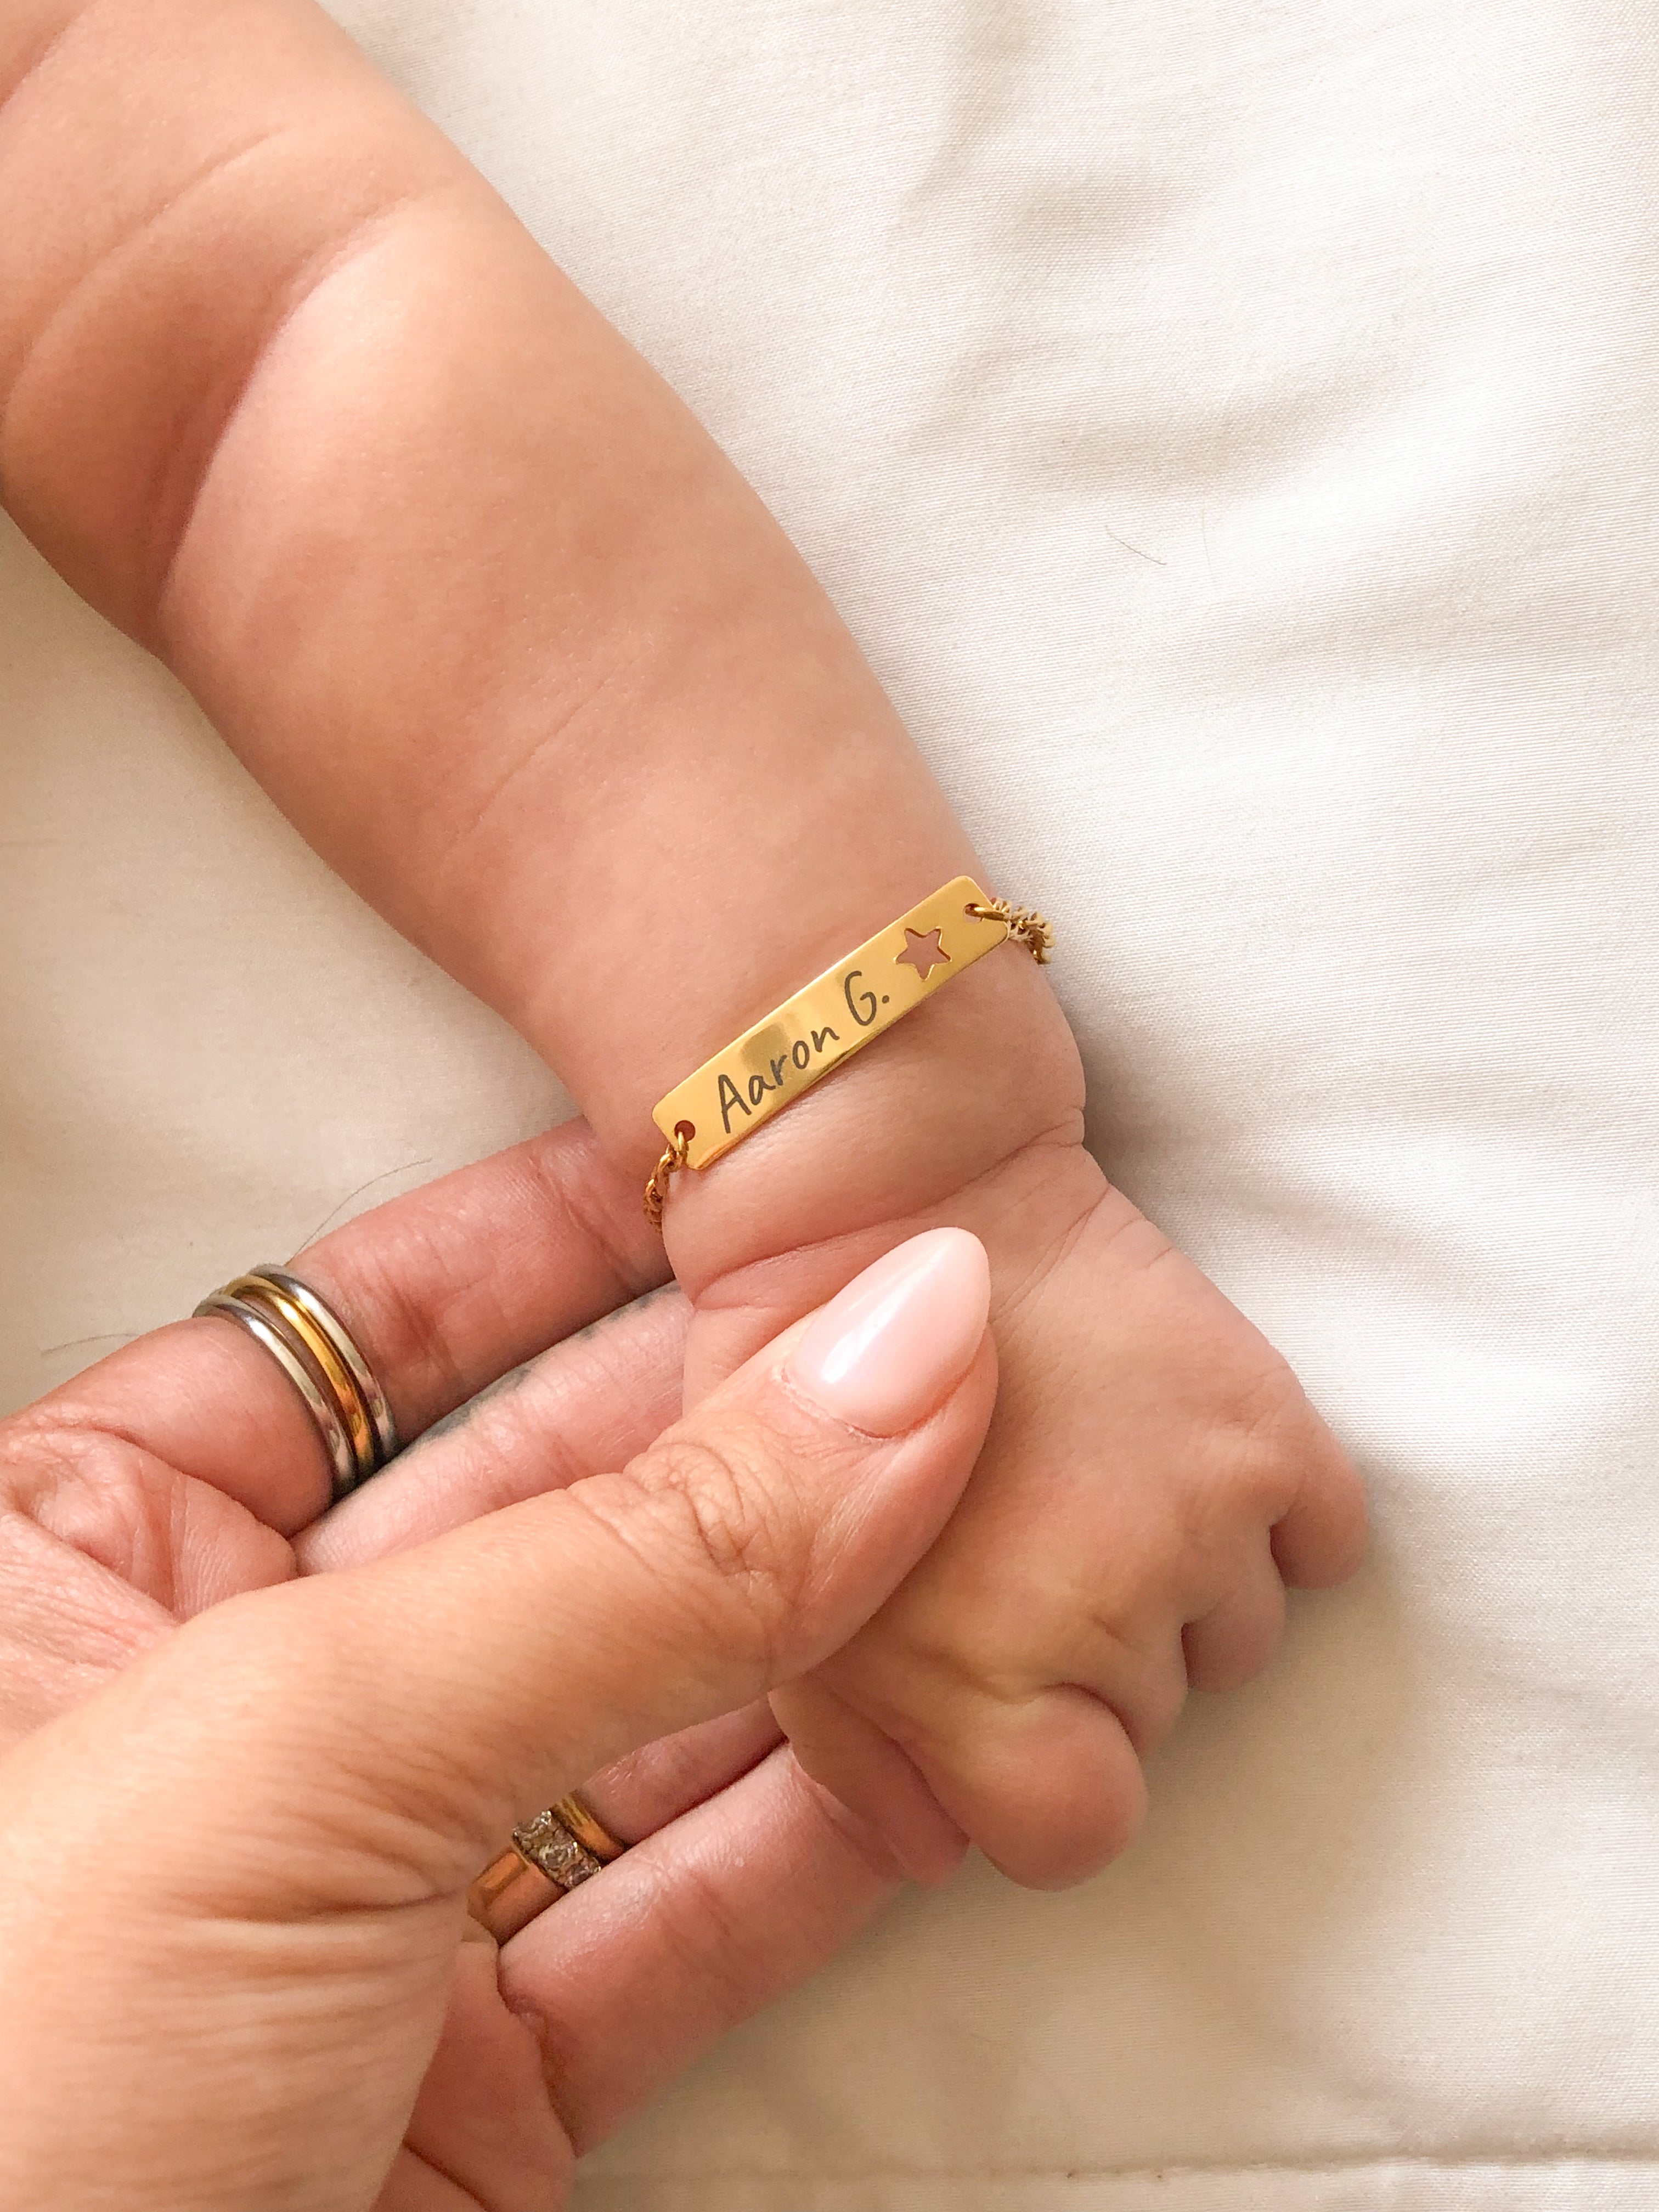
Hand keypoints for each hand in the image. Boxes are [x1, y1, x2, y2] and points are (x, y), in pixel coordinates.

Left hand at [0, 1125, 996, 2210]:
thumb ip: (633, 1555)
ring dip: (827, 1631)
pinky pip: (676, 1913)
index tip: (759, 1163)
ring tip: (1003, 1515)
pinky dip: (827, 1834)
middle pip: (531, 1509)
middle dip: (742, 1428)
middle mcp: (208, 1708)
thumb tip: (904, 1350)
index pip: (365, 1329)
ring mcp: (345, 1903)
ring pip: (635, 1711)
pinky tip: (957, 1739)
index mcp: (65, 1556)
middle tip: (941, 1336)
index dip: (571, 1235)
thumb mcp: (293, 1748)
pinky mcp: (459, 2089)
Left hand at [672, 1099, 1368, 1890]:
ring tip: (1093, 1481)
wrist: (897, 1198)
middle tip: (1024, 1542)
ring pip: (1241, 1642)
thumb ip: (857, 1762)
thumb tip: (940, 1853)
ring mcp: (1199, 1521)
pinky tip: (1184, 1456)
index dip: (1033, 1773)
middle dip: (1093, 1665)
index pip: (1073, 1835)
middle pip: (1153, 1729)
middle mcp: (1101, 1617)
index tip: (1001, 1693)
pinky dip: (1281, 1518)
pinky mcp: (1273, 1432)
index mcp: (968, 1688)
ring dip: (1184, 1590)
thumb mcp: (779, 1606)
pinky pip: (1328, 1545)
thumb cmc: (803, 1405)